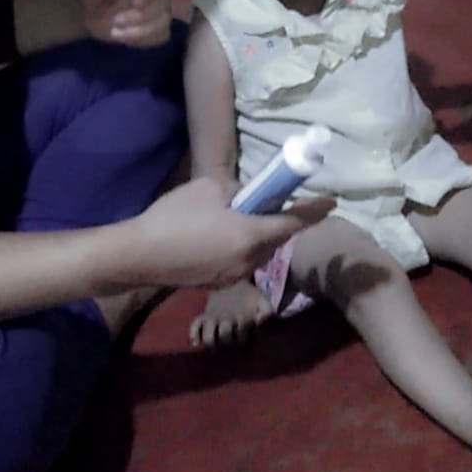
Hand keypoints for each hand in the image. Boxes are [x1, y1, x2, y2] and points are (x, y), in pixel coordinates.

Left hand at [79, 0, 172, 46]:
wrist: (91, 10)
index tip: (135, 1)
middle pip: (163, 0)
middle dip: (141, 15)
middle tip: (116, 21)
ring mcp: (161, 7)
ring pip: (164, 20)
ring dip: (140, 30)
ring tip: (115, 32)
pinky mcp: (159, 26)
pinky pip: (161, 35)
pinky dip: (143, 39)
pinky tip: (125, 37)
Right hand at [129, 178, 331, 288]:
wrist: (139, 255)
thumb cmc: (174, 217)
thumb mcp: (209, 189)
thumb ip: (238, 191)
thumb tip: (247, 197)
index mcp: (249, 235)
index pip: (292, 223)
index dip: (313, 212)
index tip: (332, 202)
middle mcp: (248, 260)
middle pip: (277, 239)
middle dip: (280, 222)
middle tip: (274, 203)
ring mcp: (233, 276)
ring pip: (259, 252)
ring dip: (260, 236)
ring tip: (241, 218)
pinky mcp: (218, 283)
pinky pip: (241, 262)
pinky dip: (242, 248)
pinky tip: (221, 236)